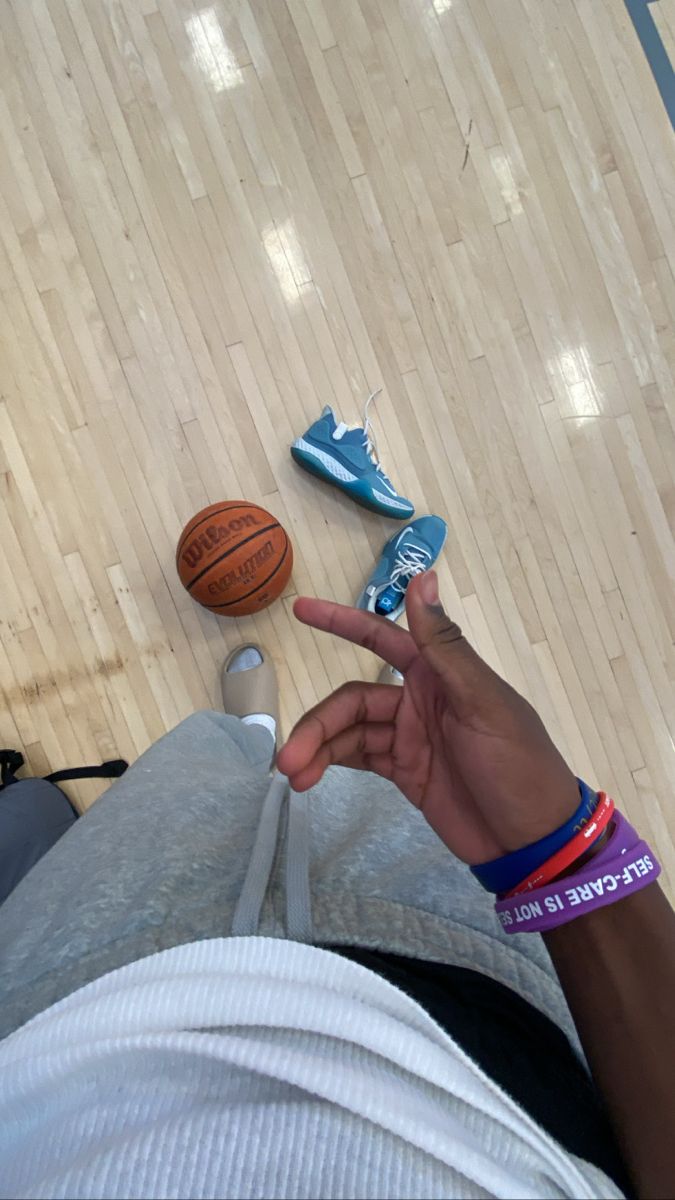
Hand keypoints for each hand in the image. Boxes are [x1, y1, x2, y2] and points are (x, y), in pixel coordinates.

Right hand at [277, 571, 579, 864]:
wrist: (532, 840)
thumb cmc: (517, 765)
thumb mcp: (483, 703)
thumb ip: (445, 646)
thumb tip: (423, 576)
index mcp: (440, 675)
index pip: (381, 638)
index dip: (341, 622)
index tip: (301, 610)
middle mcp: (419, 700)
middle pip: (352, 699)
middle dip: (318, 723)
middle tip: (288, 758)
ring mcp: (410, 738)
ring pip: (349, 732)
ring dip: (318, 748)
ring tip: (293, 775)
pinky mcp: (405, 773)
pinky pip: (358, 758)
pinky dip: (330, 764)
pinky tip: (308, 779)